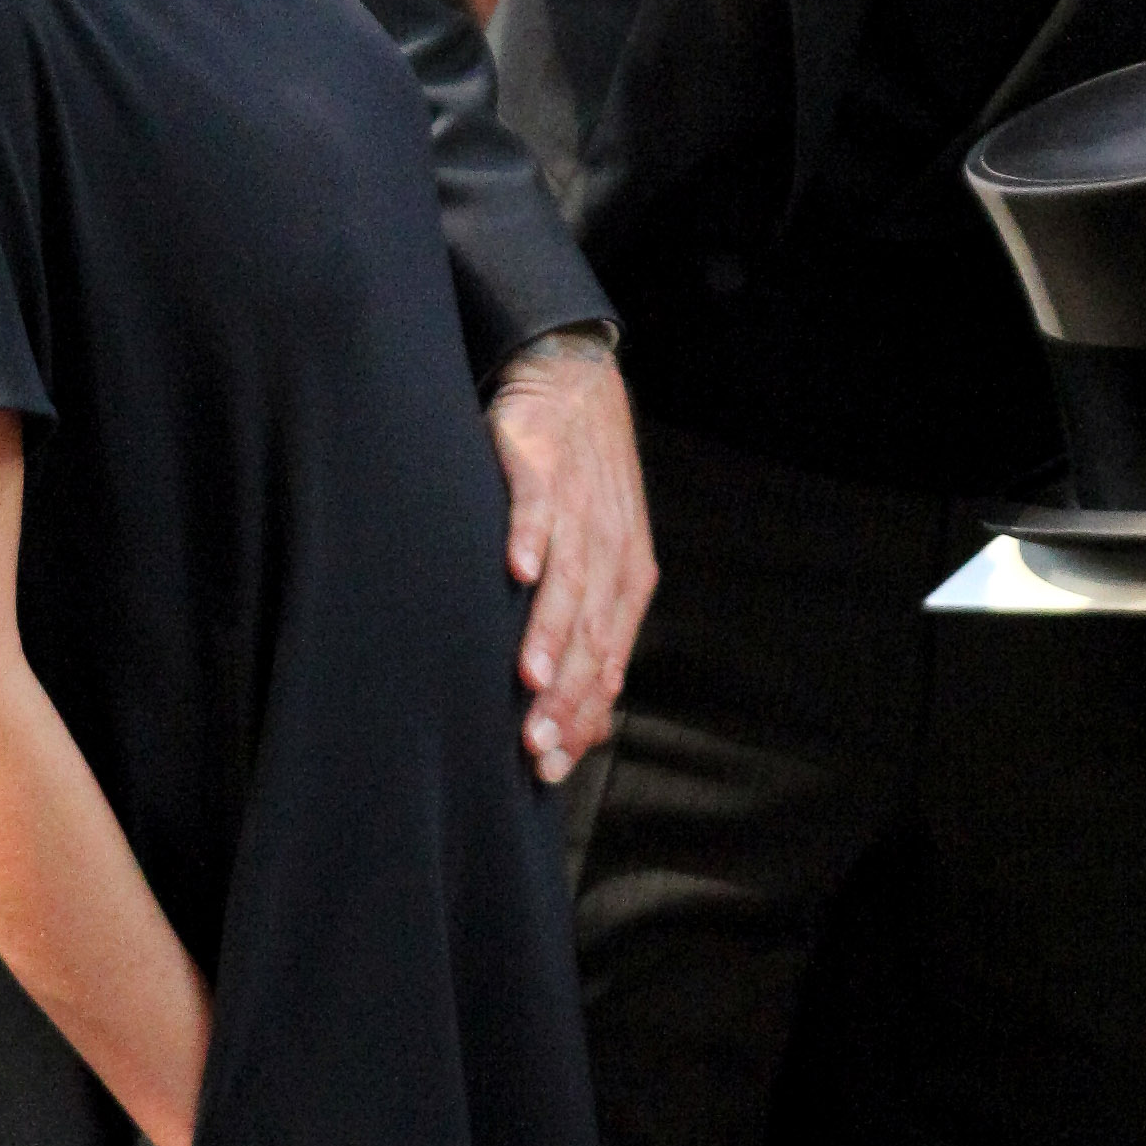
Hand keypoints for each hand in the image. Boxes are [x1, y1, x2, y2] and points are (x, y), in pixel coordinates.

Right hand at [488, 335, 656, 783]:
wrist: (574, 377)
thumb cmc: (579, 479)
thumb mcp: (597, 552)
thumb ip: (591, 623)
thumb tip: (585, 713)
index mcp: (627, 577)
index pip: (610, 660)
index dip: (582, 716)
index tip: (549, 767)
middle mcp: (610, 546)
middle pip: (592, 631)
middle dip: (565, 694)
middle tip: (532, 745)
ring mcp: (579, 503)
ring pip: (571, 577)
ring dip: (551, 629)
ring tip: (530, 677)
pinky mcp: (541, 461)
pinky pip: (539, 503)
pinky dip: (532, 534)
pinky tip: (517, 569)